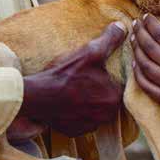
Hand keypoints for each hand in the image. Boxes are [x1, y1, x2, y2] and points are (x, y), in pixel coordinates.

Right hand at [14, 22, 125, 137]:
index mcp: (114, 98)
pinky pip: (80, 121)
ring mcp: (89, 126)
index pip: (118, 86)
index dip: (107, 77)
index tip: (95, 72)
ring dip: (87, 102)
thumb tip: (122, 27)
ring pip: (94, 111)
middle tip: (84, 79)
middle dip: (98, 91)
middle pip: (106, 100)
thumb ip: (110, 40)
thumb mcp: (90, 52)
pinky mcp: (74, 132)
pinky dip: (75, 113)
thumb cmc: (66, 74)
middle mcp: (106, 116)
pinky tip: (67, 101)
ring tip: (75, 89)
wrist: (38, 96)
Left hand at [130, 14, 159, 126]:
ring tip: (133, 40)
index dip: (150, 24)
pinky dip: (137, 74)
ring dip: (136, 51)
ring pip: (145, 65)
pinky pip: (146, 86)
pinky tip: (135, 64)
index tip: (145, 16)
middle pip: (151, 47)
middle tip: (135, 24)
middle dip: (139, 32)